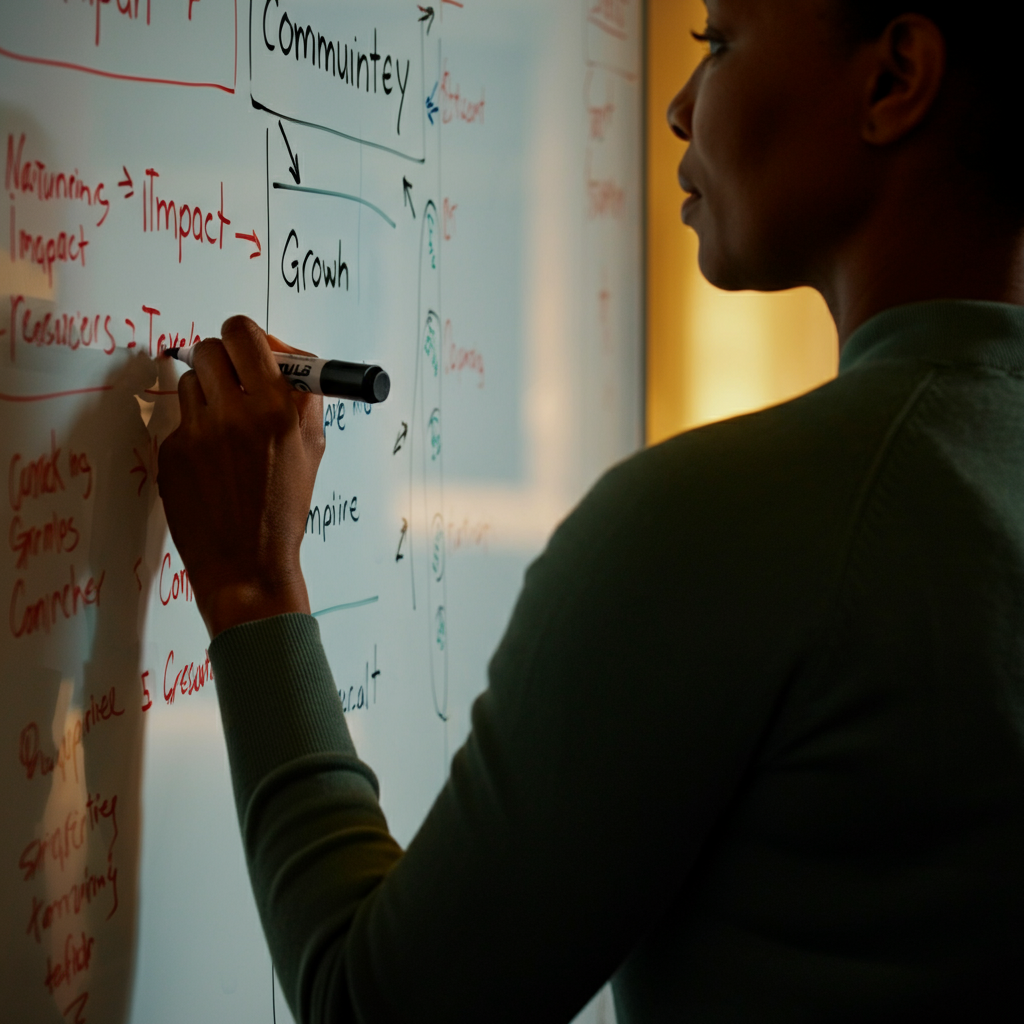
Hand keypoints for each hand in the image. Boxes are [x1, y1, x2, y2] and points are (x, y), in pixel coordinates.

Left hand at [158, 316, 324, 637]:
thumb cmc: (283, 510)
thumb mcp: (312, 449)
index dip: (247, 337)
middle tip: (235, 382)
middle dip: (223, 361)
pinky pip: (180, 421)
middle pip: (209, 348)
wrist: (247, 564)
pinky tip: (213, 463)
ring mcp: (197, 434)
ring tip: (227, 431)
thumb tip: (289, 361)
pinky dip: (196, 432)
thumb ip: (302, 399)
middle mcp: (234, 415)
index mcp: (277, 409)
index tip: (252, 349)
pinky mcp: (171, 453)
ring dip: (208, 396)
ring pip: (190, 383)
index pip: (244, 333)